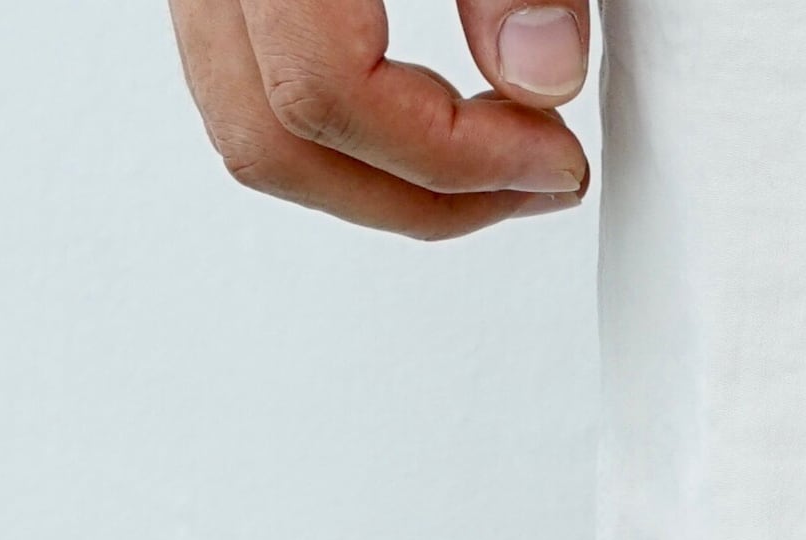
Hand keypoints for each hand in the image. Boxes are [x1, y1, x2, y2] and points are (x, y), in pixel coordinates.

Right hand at [168, 0, 591, 239]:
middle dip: (419, 196)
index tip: (555, 163)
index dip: (455, 157)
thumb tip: (540, 77)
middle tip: (537, 181)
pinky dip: (344, 128)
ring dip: (376, 177)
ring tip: (499, 156)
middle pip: (269, 138)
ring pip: (249, 126)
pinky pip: (252, 81)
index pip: (324, 92)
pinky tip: (435, 111)